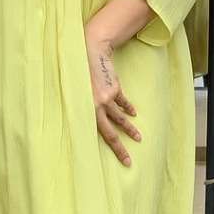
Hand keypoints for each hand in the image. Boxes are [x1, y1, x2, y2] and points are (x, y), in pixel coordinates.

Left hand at [84, 31, 140, 166]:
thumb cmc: (76, 74)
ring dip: (129, 129)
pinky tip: (132, 113)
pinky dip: (127, 108)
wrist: (89, 52)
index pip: (95, 136)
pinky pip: (122, 102)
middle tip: (129, 161)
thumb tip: (83, 123)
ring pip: (120, 119)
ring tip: (138, 138)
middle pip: (110, 133)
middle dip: (120, 148)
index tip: (113, 157)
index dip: (106, 148)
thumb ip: (81, 108)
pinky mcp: (114, 89)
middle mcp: (95, 107)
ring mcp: (106, 99)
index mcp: (83, 111)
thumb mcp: (75, 94)